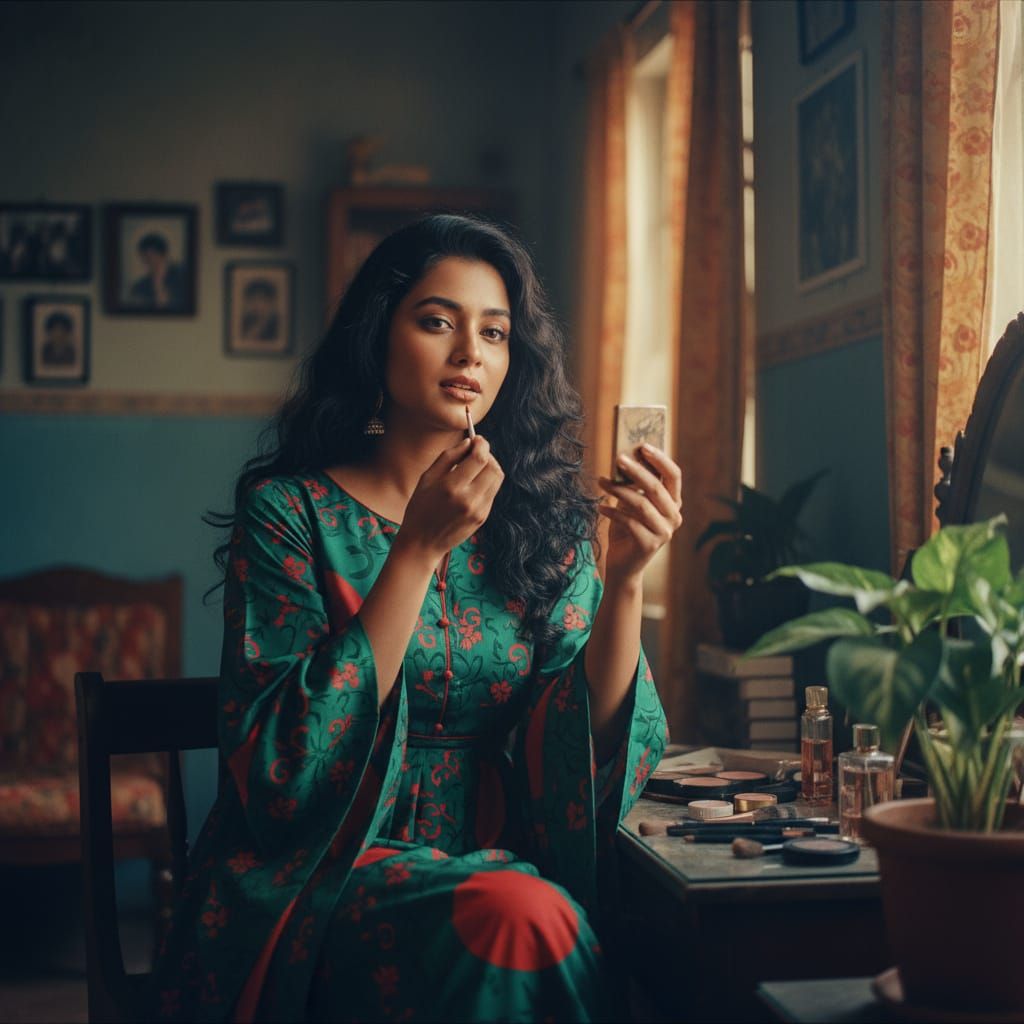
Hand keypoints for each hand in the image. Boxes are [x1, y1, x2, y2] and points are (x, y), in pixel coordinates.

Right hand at [396, 435, 504, 561]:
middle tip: (477, 452)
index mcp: (452, 487)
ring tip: (476, 466)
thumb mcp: (427, 478)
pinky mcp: (483, 517)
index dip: (482, 445)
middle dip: (488, 455)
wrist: (422, 542)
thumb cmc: (420, 507)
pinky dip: (487, 482)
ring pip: (497, 479)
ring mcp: (478, 510)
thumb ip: (449, 457)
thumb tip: (468, 443)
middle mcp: (469, 499)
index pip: (480, 458)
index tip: (478, 439)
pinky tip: (473, 483)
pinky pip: (492, 492)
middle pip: (493, 468)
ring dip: (490, 467)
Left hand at [597, 445, 682, 582]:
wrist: (623, 564)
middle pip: (656, 487)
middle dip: (636, 471)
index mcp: (673, 503)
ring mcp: (664, 532)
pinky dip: (612, 512)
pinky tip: (600, 507)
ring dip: (618, 490)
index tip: (643, 446)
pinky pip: (628, 521)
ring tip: (601, 482)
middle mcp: (674, 516)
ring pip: (640, 503)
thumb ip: (633, 485)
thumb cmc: (627, 528)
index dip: (660, 459)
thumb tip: (624, 458)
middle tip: (618, 458)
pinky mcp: (650, 544)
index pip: (674, 475)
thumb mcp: (631, 503)